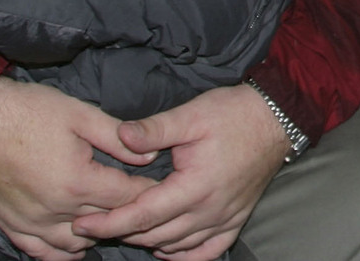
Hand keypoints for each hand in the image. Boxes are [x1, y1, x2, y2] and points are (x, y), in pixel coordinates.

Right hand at [0, 77, 157, 259]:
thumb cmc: (29, 112)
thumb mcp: (81, 115)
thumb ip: (118, 137)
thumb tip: (151, 155)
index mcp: (77, 181)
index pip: (126, 198)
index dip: (148, 192)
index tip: (163, 187)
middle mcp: (55, 210)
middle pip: (105, 223)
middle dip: (127, 213)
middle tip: (142, 203)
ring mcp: (31, 222)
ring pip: (75, 244)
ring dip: (96, 234)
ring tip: (110, 218)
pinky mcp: (11, 225)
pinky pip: (41, 252)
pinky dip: (62, 251)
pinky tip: (76, 241)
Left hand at [70, 83, 288, 260]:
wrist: (277, 117)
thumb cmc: (234, 113)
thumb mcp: (192, 114)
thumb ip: (154, 129)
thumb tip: (120, 137)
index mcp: (195, 186)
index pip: (141, 216)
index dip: (108, 222)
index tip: (81, 222)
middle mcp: (210, 210)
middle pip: (154, 235)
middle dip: (120, 231)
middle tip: (95, 221)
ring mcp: (224, 218)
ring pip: (176, 246)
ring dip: (147, 241)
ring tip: (125, 227)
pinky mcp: (236, 219)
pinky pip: (205, 252)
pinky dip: (182, 255)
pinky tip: (167, 246)